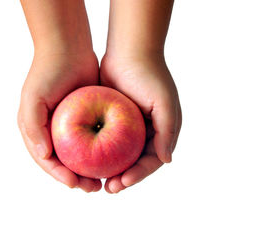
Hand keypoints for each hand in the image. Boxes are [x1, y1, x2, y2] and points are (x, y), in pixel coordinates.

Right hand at [18, 51, 102, 191]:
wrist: (68, 48)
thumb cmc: (47, 73)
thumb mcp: (33, 99)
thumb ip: (33, 126)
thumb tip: (44, 154)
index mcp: (36, 131)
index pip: (46, 161)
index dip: (59, 175)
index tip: (76, 184)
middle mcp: (51, 131)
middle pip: (64, 163)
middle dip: (77, 179)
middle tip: (93, 188)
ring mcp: (68, 126)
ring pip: (79, 156)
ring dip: (89, 170)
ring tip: (103, 181)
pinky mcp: (85, 119)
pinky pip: (92, 141)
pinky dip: (99, 153)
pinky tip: (111, 161)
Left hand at [100, 53, 181, 192]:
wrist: (129, 50)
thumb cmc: (150, 75)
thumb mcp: (164, 102)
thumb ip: (167, 131)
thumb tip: (167, 160)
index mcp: (161, 131)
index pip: (152, 161)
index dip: (139, 175)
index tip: (123, 183)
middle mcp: (146, 132)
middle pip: (135, 163)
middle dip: (124, 178)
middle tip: (109, 188)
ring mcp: (128, 127)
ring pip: (119, 156)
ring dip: (110, 170)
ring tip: (98, 182)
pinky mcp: (112, 120)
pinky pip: (105, 141)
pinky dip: (99, 153)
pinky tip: (88, 162)